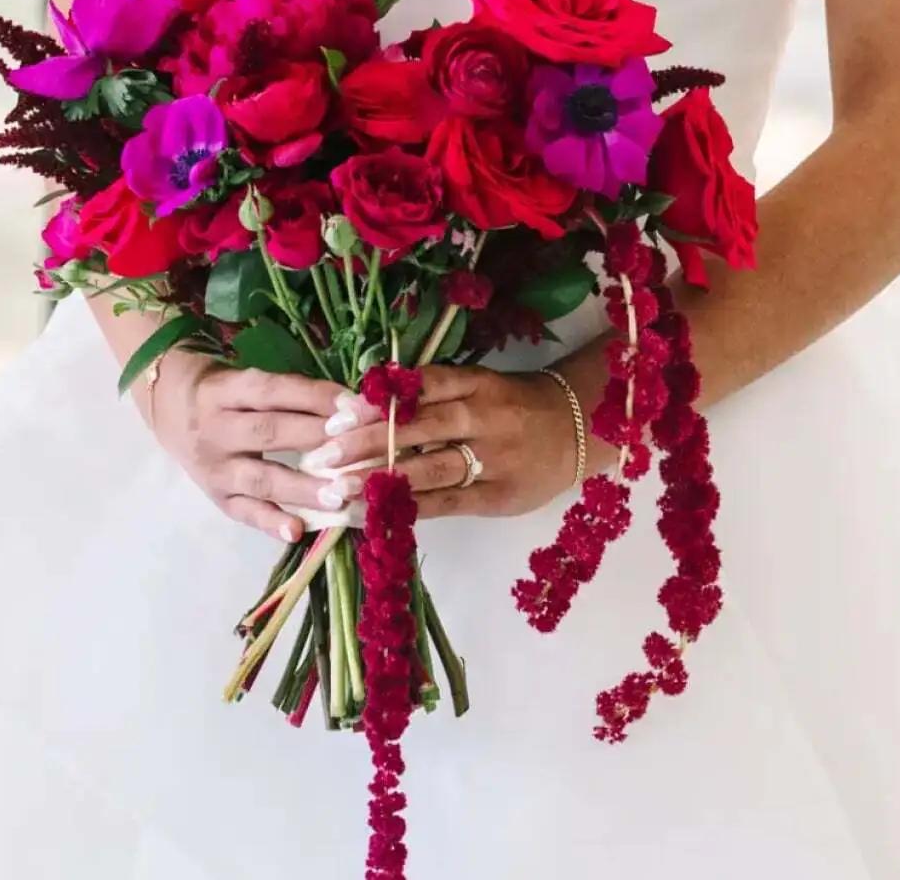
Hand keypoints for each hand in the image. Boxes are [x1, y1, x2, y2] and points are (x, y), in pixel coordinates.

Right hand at [146, 348, 350, 545]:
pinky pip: (245, 512)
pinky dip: (271, 522)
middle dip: (316, 439)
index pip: (275, 390)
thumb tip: (350, 406)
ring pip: (260, 478)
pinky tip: (297, 531)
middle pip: (269, 432)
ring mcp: (214, 468)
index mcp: (227, 390)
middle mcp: (217, 428)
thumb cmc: (224, 392)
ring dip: (302, 488)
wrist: (169, 409)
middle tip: (358, 448)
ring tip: (339, 495)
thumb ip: (290, 393)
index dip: (316, 397)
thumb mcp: (246, 380)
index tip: (358, 407)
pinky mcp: (216, 498)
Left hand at [294, 363, 588, 520]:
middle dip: (366, 444)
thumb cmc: (515, 404)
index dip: (377, 402)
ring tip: (337, 490)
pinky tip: (372, 515)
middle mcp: (483, 418)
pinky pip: (445, 504)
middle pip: (418, 429)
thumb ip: (434, 392)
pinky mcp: (497, 497)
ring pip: (428, 470)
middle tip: (321, 455)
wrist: (578, 429)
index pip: (420, 389)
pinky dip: (407, 510)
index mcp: (476, 383)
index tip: (337, 413)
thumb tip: (369, 403)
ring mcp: (492, 460)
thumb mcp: (480, 384)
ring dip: (379, 481)